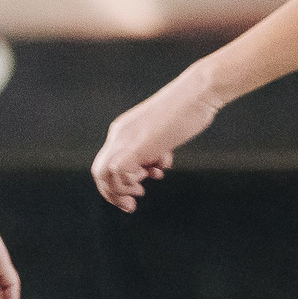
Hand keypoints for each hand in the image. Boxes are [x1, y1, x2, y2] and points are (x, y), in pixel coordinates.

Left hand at [91, 70, 219, 212]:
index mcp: (124, 130)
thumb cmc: (188, 111)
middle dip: (113, 193)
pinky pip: (118, 172)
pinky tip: (151, 175)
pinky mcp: (136, 144)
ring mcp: (125, 139)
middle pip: (99, 172)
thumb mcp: (165, 134)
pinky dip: (130, 182)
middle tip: (131, 205)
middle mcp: (119, 134)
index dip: (119, 182)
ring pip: (103, 174)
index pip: (107, 163)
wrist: (198, 93)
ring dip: (120, 191)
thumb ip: (155, 150)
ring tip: (140, 193)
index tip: (138, 192)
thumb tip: (155, 166)